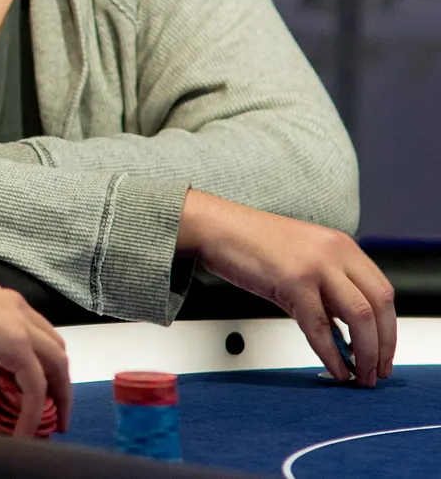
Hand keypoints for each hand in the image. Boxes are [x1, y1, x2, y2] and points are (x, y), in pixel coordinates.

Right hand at [0, 253, 70, 437]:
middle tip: (52, 413)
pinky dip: (34, 410)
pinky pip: (37, 384)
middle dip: (58, 382)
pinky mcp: (15, 342)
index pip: (32, 334)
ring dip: (57, 396)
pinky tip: (22, 430)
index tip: (32, 393)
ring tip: (49, 425)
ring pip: (56, 364)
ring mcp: (17, 322)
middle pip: (53, 348)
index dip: (37, 364)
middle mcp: (12, 307)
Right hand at [178, 190, 396, 386]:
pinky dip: (331, 353)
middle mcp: (335, 252)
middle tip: (377, 372)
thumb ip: (327, 289)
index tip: (385, 353)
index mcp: (342, 246)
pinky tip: (335, 369)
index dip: (389, 328)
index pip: (382, 292)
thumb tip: (346, 332)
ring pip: (358, 317)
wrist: (215, 227)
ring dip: (365, 354)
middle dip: (383, 346)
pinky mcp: (292, 281)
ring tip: (359, 376)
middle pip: (378, 306)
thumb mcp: (302, 260)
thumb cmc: (251, 245)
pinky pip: (320, 326)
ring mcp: (315, 265)